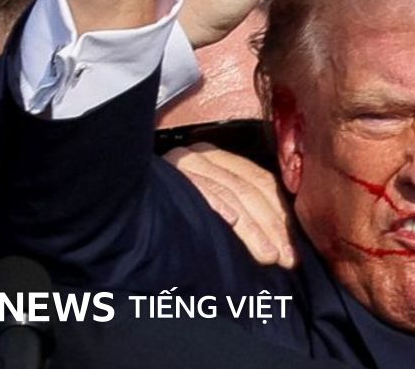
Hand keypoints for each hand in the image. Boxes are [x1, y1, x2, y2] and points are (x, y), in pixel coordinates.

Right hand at [165, 143, 296, 268]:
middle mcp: (205, 156)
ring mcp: (186, 162)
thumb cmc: (170, 207)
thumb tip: (278, 238)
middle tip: (285, 259)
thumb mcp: (211, 200)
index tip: (292, 249)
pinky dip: (217, 204)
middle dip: (272, 227)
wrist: (121, 199)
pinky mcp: (169, 174)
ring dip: (252, 228)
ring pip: (231, 193)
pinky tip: (229, 220)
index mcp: (220, 159)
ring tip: (268, 255)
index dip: (280, 215)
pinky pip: (199, 188)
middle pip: (249, 190)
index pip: (260, 182)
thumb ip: (240, 206)